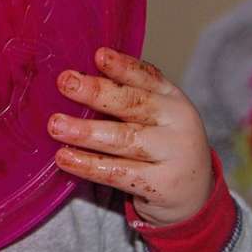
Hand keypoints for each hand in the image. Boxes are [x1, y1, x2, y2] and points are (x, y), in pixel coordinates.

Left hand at [48, 47, 211, 226]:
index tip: (98, 55)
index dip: (122, 66)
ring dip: (86, 131)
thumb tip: (77, 81)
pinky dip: (88, 165)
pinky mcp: (161, 185)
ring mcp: (173, 155)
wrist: (195, 195)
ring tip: (56, 125)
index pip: (147, 78)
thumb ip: (128, 98)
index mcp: (173, 99)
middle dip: (97, 93)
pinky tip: (65, 157)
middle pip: (134, 104)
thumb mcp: (157, 116)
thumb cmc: (162, 146)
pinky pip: (118, 173)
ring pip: (124, 139)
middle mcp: (178, 123)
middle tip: (65, 83)